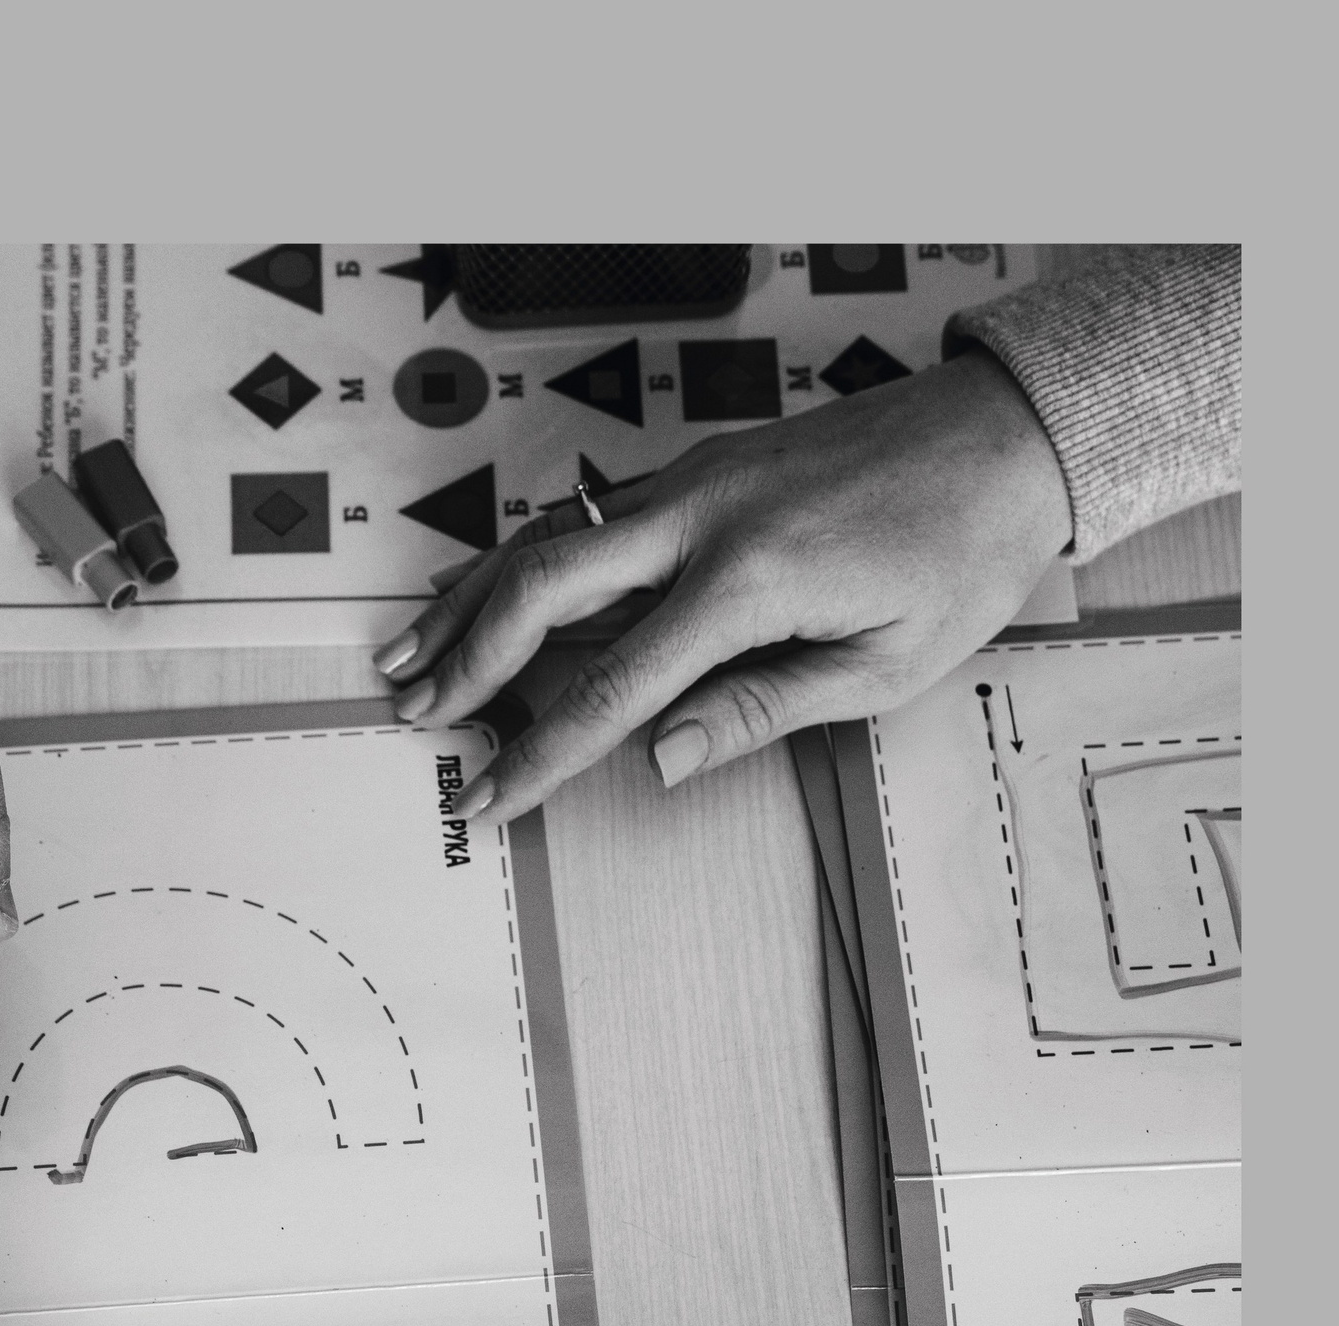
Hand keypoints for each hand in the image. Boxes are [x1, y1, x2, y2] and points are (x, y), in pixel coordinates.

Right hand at [374, 349, 1072, 823]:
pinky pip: (584, 517)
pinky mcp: (697, 470)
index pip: (615, 687)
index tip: (492, 799)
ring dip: (470, 602)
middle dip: (468, 659)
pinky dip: (519, 561)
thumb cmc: (960, 555)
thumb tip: (656, 760)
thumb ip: (756, 710)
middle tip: (417, 718)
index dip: (541, 754)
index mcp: (751, 579)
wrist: (1004, 437)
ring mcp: (693, 481)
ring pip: (546, 539)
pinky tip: (480, 593)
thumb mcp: (881, 664)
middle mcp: (703, 515)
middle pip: (543, 585)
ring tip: (409, 660)